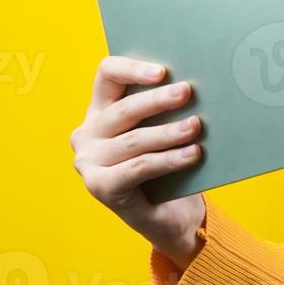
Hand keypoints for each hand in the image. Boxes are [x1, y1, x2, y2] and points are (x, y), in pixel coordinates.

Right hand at [69, 56, 207, 266]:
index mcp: (100, 110)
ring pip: (133, 141)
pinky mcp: (100, 187)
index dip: (132, 69)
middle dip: (157, 100)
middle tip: (187, 92)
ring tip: (195, 127)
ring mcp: (88, 162)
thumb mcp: (166, 132)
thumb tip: (193, 88)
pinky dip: (168, 160)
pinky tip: (193, 154)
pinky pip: (139, 167)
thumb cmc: (170, 165)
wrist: (172, 215)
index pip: (107, 75)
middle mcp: (88, 133)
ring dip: (168, 132)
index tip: (162, 72)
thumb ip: (168, 110)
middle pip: (122, 109)